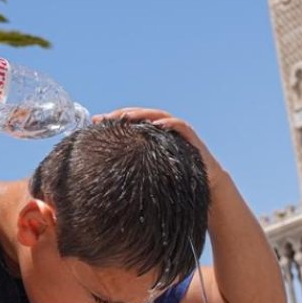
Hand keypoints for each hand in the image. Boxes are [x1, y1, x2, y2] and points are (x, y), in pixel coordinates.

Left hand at [95, 108, 225, 188]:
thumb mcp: (150, 174)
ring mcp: (178, 131)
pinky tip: (156, 124)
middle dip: (122, 114)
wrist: (206, 188)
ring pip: (158, 115)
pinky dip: (168, 123)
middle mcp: (163, 129)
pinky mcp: (191, 138)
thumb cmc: (175, 182)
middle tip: (104, 118)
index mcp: (152, 136)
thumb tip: (104, 179)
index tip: (95, 123)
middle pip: (141, 115)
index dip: (113, 120)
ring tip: (126, 117)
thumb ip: (133, 170)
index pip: (130, 122)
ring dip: (142, 114)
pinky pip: (180, 126)